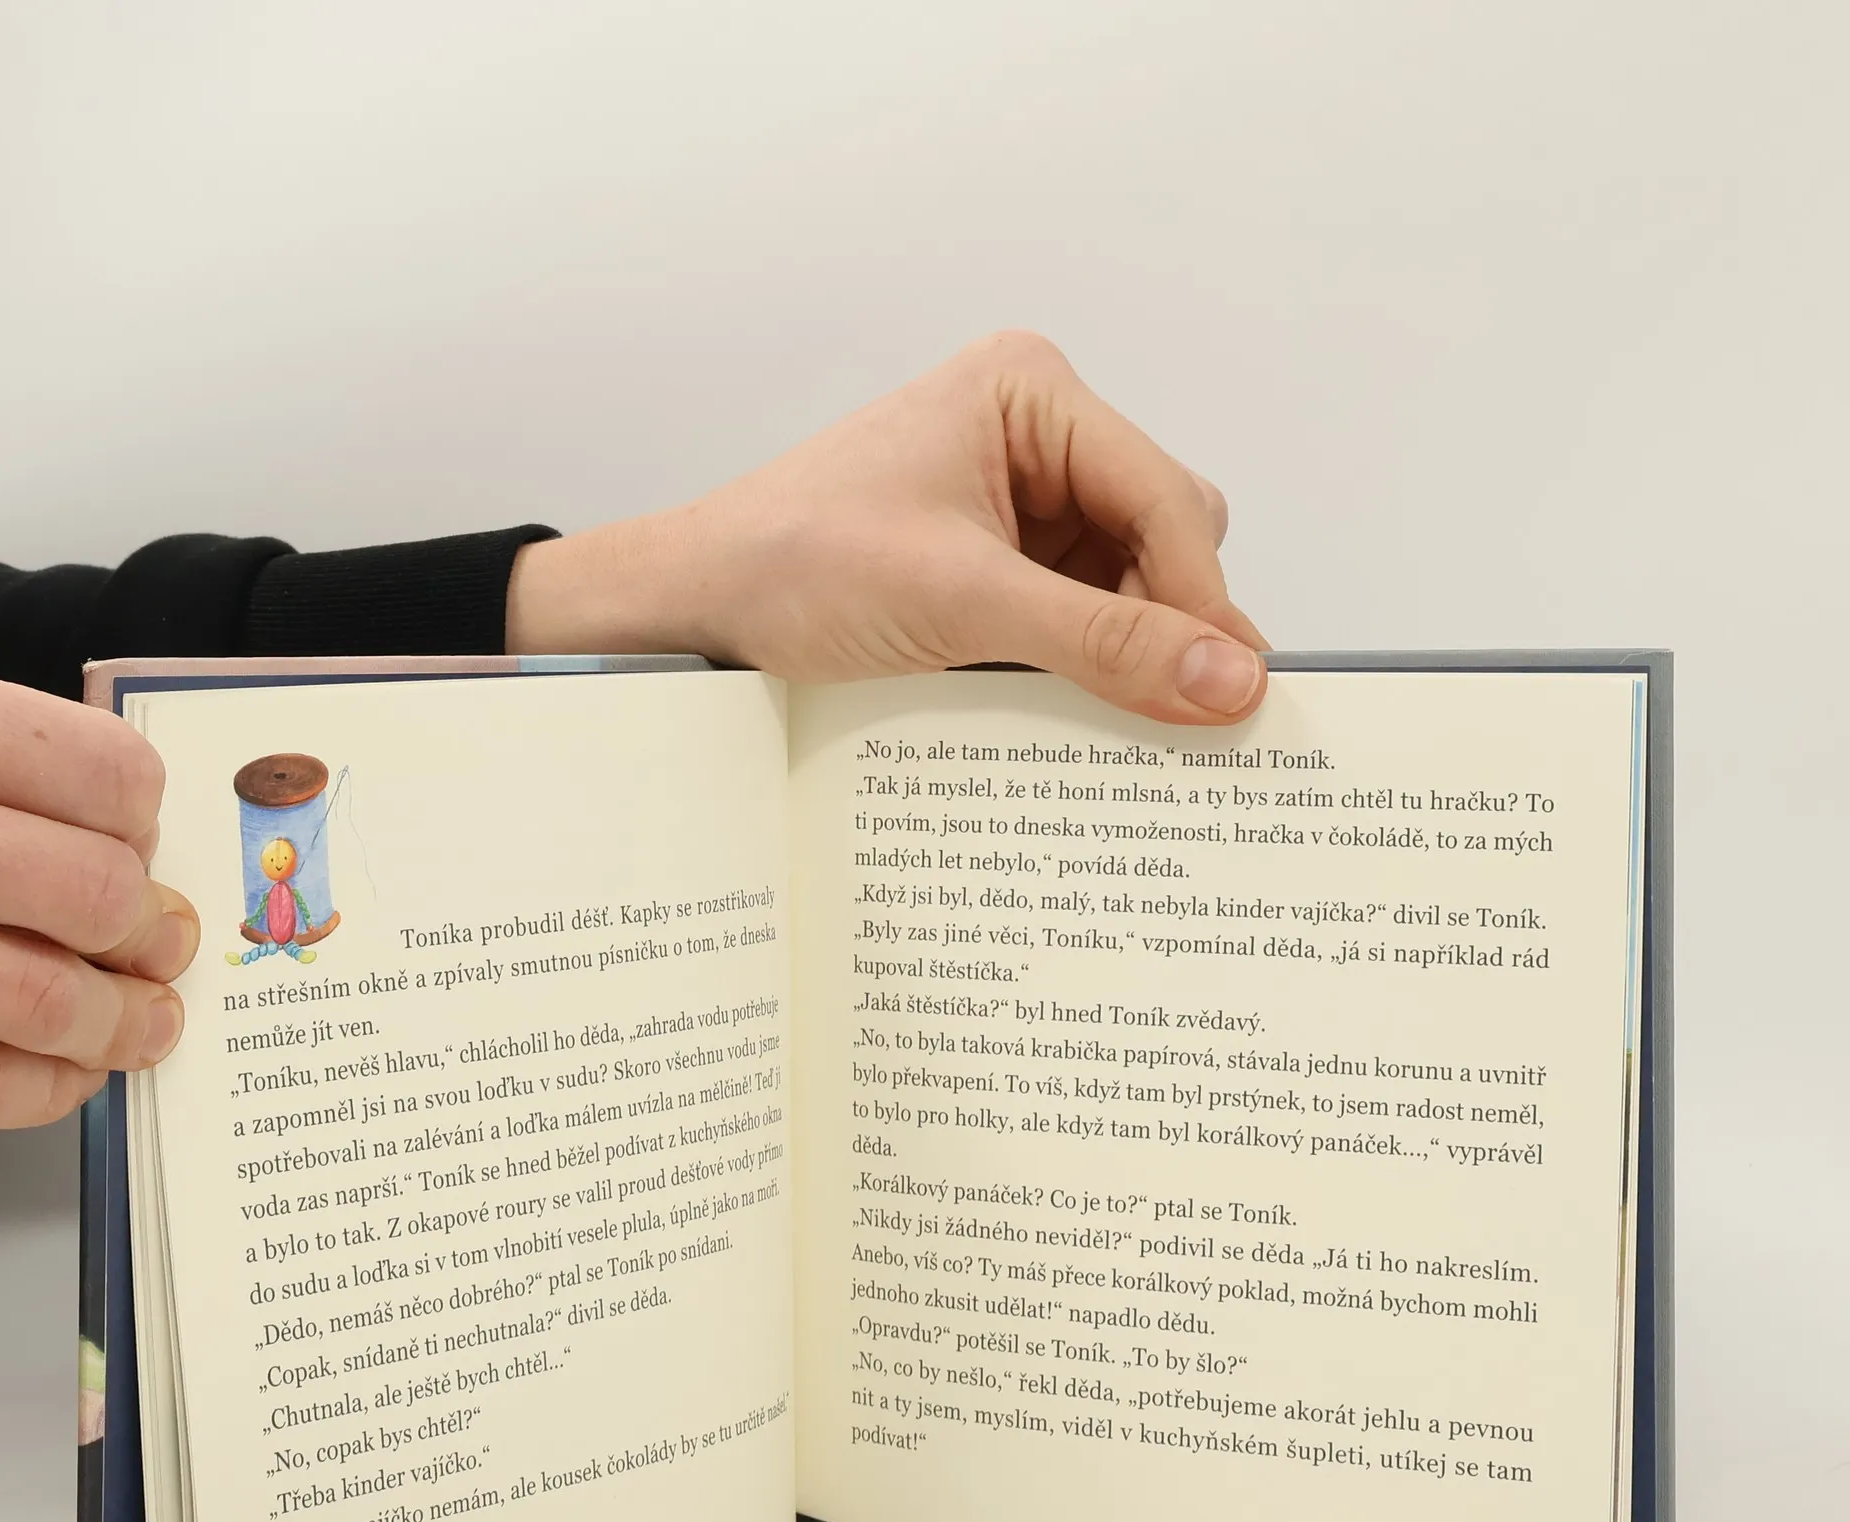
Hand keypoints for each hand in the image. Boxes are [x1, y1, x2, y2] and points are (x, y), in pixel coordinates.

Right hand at [0, 661, 198, 1128]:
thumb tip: (133, 847)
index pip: (100, 775)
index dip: (142, 825)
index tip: (139, 846)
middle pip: (86, 891)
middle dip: (146, 934)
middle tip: (158, 945)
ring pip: (39, 997)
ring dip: (116, 1023)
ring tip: (139, 1022)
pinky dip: (41, 1087)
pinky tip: (65, 1072)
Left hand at [509, 331, 1268, 723]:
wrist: (696, 606)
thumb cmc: (796, 564)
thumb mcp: (963, 603)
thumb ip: (1103, 642)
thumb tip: (1229, 679)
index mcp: (1032, 395)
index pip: (1164, 497)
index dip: (1201, 597)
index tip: (1233, 688)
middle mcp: (1036, 436)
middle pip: (1163, 536)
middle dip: (1162, 622)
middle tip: (1172, 715)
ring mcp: (1019, 501)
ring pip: (1130, 583)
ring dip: (1122, 651)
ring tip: (1108, 718)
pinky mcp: (998, 563)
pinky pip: (1080, 614)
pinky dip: (1084, 664)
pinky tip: (1068, 708)